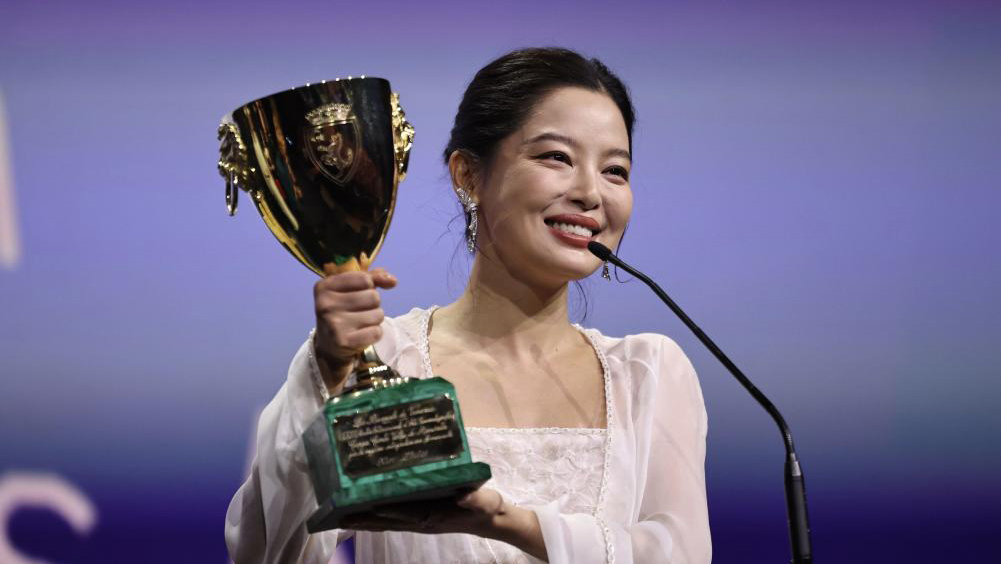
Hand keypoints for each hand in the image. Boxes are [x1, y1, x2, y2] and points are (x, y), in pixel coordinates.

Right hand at [313, 267, 396, 392]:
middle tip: (358, 312)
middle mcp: (325, 304)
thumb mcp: (351, 288)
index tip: (359, 293)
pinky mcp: (343, 341)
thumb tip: (392, 280)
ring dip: (375, 319)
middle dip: (373, 305)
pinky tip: (361, 335)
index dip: (369, 286)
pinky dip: (374, 334)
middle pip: (374, 297)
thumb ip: (372, 277)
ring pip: (378, 314)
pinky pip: (376, 332)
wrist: (329, 345)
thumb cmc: (344, 311)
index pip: (365, 279)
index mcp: (324, 286)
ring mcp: (333, 324)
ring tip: (360, 324)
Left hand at [340, 488, 546, 559]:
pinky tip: (362, 512)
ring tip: (339, 515)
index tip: (365, 505)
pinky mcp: (420, 518)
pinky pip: (393, 519)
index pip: (405, 513)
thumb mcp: (486, 501)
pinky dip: (375, 517)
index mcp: (435, 516)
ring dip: (364, 519)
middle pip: (387, 521)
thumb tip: (463, 495)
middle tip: (336, 514)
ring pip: (386, 522)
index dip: (385, 511)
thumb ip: (476, 498)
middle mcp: (422, 521)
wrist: (493, 521)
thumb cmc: (487, 508)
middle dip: (363, 518)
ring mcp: (419, 521)